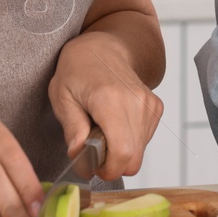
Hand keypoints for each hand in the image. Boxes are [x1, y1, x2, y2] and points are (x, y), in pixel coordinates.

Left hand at [48, 34, 163, 180]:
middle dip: (112, 164)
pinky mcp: (156, 107)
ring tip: (101, 132)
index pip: (122, 151)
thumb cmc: (77, 69)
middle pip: (134, 158)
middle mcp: (136, 102)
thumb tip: (78, 155)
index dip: (108, 169)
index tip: (92, 166)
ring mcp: (149, 104)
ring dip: (120, 152)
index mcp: (110, 99)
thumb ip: (72, 128)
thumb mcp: (62, 96)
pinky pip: (144, 140)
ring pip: (140, 152)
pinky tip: (114, 125)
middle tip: (93, 151)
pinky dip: (129, 141)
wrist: (103, 47)